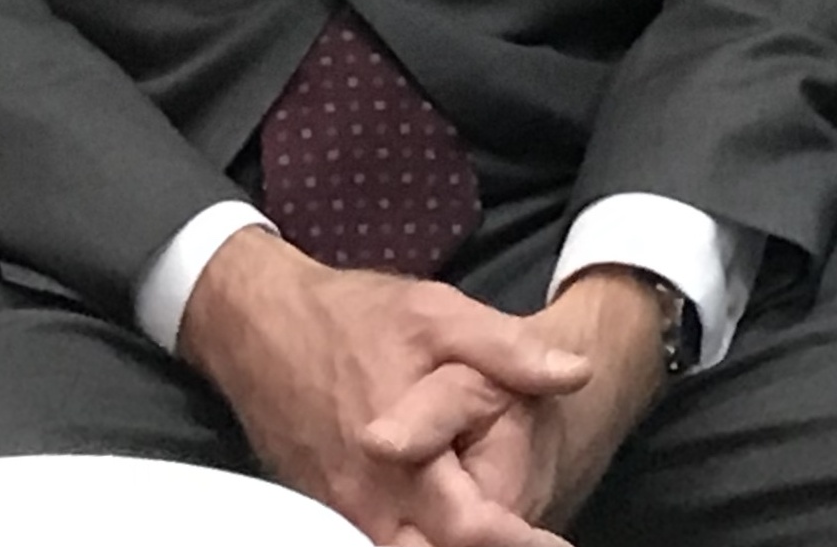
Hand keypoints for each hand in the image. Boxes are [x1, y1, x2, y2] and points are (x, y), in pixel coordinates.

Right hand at [178, 227, 589, 546]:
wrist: (258, 322)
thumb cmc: (350, 317)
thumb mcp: (435, 312)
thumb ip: (507, 348)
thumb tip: (578, 373)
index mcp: (400, 457)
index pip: (471, 530)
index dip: (520, 543)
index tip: (558, 546)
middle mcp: (368, 501)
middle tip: (534, 539)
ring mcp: (342, 513)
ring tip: (491, 528)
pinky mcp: (326, 511)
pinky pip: (374, 543)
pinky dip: (415, 541)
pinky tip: (438, 525)